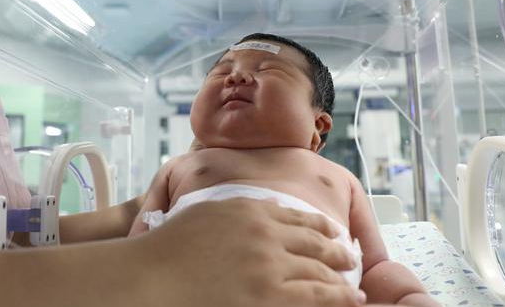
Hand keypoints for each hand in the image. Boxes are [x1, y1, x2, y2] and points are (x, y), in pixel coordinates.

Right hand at [131, 198, 365, 306]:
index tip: (334, 235)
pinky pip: (313, 297)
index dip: (323, 229)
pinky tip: (346, 301)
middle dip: (339, 254)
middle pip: (316, 243)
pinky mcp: (267, 296)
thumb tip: (273, 207)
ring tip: (352, 291)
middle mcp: (266, 234)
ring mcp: (268, 266)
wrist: (153, 275)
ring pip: (319, 272)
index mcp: (252, 210)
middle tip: (350, 262)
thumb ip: (244, 208)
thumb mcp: (210, 211)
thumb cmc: (172, 246)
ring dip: (340, 281)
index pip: (300, 218)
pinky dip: (335, 299)